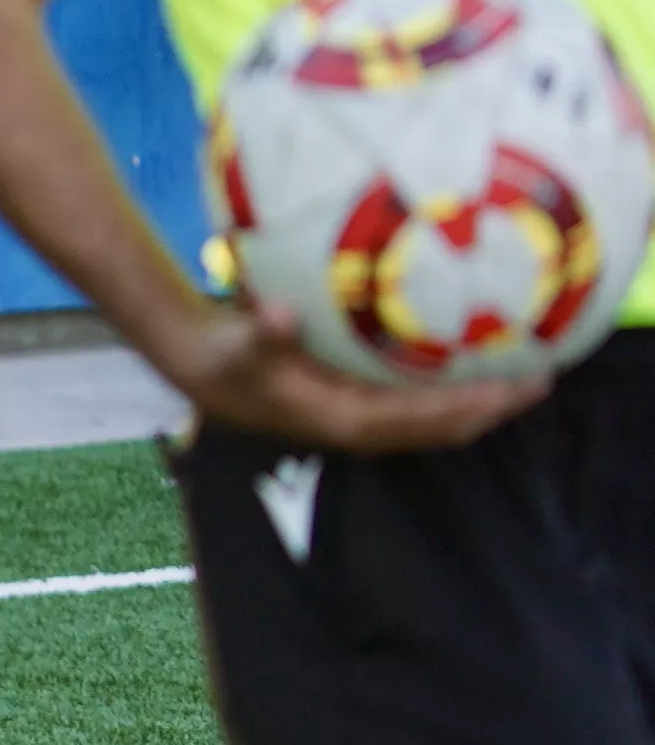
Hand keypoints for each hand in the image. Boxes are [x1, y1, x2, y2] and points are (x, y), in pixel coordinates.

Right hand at [153, 291, 550, 455]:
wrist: (203, 368)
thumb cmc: (225, 355)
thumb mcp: (241, 343)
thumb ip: (263, 333)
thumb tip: (279, 316)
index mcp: (343, 420)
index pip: (421, 419)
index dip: (467, 405)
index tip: (509, 384)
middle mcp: (361, 428)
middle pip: (442, 428)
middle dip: (492, 409)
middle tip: (541, 379)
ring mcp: (362, 421)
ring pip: (437, 424)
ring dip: (481, 406)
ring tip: (524, 377)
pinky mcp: (360, 407)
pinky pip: (422, 409)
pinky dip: (455, 396)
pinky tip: (474, 369)